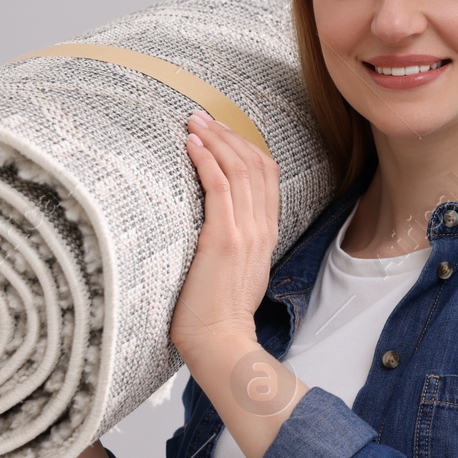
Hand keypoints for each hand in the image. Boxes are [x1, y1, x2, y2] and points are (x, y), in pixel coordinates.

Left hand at [170, 108, 279, 366]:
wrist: (221, 340)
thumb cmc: (219, 313)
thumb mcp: (237, 270)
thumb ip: (235, 242)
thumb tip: (213, 223)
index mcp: (267, 233)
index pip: (266, 175)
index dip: (245, 146)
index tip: (221, 131)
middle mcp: (261, 227)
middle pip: (255, 164)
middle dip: (228, 134)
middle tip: (203, 116)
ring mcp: (245, 231)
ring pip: (238, 169)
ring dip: (215, 140)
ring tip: (194, 123)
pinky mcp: (223, 239)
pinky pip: (218, 187)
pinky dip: (206, 160)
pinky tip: (190, 146)